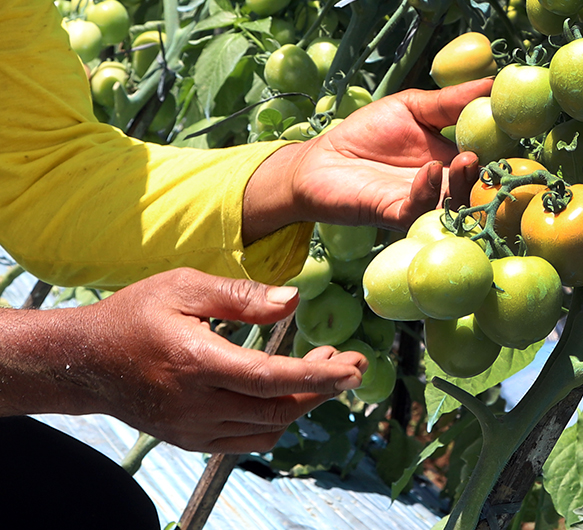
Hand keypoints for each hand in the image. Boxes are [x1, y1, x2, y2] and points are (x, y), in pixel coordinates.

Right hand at [0, 268, 365, 452]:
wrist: (85, 361)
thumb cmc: (136, 314)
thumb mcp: (184, 286)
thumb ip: (241, 295)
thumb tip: (294, 300)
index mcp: (196, 363)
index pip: (270, 379)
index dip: (318, 377)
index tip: (353, 369)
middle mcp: (196, 404)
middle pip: (277, 409)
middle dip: (323, 389)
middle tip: (353, 364)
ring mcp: (192, 428)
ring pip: (268, 428)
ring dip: (304, 402)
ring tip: (325, 369)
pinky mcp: (191, 439)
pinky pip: (248, 440)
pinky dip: (277, 420)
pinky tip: (289, 391)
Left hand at [243, 78, 492, 242]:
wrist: (320, 160)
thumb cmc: (366, 134)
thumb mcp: (412, 107)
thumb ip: (450, 101)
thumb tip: (493, 81)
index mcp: (451, 161)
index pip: (488, 158)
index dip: (505, 146)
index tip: (519, 127)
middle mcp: (443, 187)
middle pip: (479, 186)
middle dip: (492, 173)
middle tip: (499, 154)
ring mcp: (422, 203)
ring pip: (455, 203)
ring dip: (464, 183)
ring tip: (467, 160)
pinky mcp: (395, 214)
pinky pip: (419, 210)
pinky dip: (427, 191)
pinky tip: (428, 170)